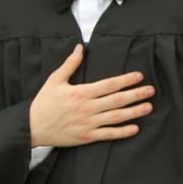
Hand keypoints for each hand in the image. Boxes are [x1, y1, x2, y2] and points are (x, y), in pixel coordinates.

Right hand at [29, 45, 154, 146]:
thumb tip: (80, 47)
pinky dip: (122, 132)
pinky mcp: (86, 136)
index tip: (139, 76)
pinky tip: (135, 128)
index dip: (126, 80)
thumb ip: (70, 64)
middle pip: (117, 100)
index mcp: (81, 92)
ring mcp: (87, 123)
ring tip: (149, 107)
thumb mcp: (55, 80)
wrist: (31, 126)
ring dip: (134, 112)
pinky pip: (108, 134)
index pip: (109, 84)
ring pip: (116, 117)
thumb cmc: (44, 102)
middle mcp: (87, 108)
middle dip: (136, 94)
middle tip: (151, 90)